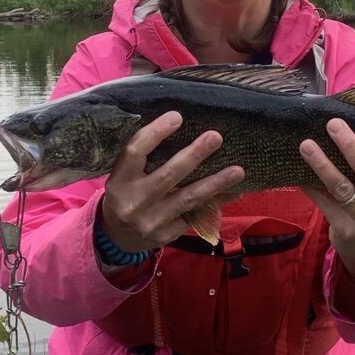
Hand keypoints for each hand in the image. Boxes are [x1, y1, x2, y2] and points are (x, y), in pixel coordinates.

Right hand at [99, 111, 244, 251]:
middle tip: (215, 137)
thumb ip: (144, 159)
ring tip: (238, 171)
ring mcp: (151, 221)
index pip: (136, 152)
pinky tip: (234, 193)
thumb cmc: (126, 194)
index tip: (177, 117)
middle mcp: (134, 201)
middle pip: (168, 175)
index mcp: (119, 180)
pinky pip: (196, 215)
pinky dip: (216, 202)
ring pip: (188, 198)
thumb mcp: (123, 176)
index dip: (156, 133)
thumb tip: (180, 128)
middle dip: (195, 155)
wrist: (117, 237)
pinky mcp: (166, 234)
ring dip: (215, 183)